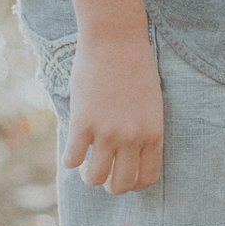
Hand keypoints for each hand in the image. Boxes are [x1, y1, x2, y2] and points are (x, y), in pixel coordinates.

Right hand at [65, 33, 163, 194]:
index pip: (147, 178)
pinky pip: (72, 160)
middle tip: (103, 170)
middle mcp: (132, 138)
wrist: (116, 40)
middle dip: (110, 185)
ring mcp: (107, 132)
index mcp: (154, 134)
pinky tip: (74, 144)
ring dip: (89, 174)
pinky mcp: (83, 123)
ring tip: (87, 161)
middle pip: (120, 185)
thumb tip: (129, 155)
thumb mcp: (150, 104)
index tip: (123, 175)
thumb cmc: (135, 67)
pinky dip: (71, 158)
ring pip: (95, 178)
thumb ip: (143, 130)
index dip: (133, 183)